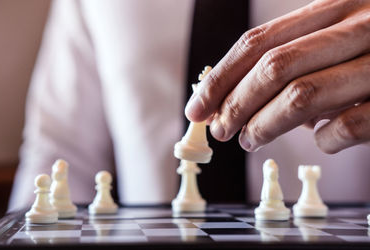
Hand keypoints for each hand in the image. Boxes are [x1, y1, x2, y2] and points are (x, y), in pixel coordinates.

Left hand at [185, 0, 369, 153]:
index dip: (220, 78)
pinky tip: (318, 141)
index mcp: (337, 4)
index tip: (197, 106)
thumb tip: (248, 100)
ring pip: (302, 96)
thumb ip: (299, 56)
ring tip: (249, 141)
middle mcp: (361, 23)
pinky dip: (323, 141)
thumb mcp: (341, 33)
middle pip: (274, 68)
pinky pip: (349, 126)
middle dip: (235, 104)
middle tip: (219, 131)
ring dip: (264, 125)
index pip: (258, 43)